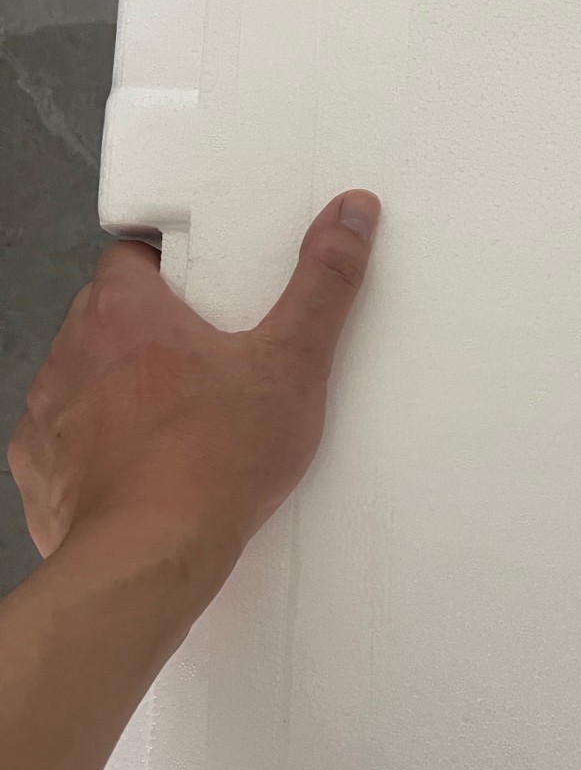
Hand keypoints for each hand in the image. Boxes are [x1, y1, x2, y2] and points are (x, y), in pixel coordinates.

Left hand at [7, 190, 380, 583]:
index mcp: (125, 311)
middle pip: (107, 319)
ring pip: (84, 381)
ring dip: (119, 393)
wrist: (153, 555)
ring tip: (180, 426)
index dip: (169, 271)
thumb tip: (350, 214)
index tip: (206, 296)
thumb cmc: (215, 458)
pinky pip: (65, 447)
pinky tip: (144, 475)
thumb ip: (324, 282)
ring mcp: (47, 415)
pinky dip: (98, 455)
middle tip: (207, 364)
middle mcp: (73, 352)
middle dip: (149, 334)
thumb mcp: (293, 360)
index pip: (132, 259)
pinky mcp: (41, 474)